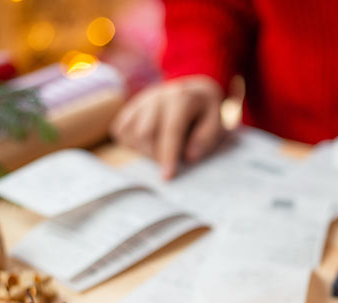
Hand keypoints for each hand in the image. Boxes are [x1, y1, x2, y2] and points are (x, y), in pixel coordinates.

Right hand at [110, 75, 226, 178]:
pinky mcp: (129, 108)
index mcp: (181, 98)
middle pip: (146, 134)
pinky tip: (150, 141)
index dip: (168, 154)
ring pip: (131, 134)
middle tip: (172, 159)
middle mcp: (157, 97)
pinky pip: (121, 131)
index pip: (171, 129)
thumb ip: (206, 138)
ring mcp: (141, 101)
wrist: (191, 91)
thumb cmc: (204, 111)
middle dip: (157, 154)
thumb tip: (189, 157)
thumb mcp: (216, 120)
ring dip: (146, 150)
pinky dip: (134, 143)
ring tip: (163, 148)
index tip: (167, 176)